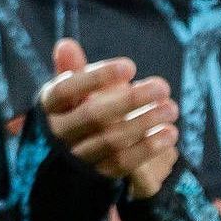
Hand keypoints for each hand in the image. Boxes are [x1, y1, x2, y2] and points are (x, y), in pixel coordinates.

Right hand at [40, 38, 177, 198]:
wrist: (71, 156)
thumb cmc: (75, 110)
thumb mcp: (71, 90)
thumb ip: (72, 68)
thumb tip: (66, 44)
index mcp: (48, 106)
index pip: (66, 90)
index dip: (97, 78)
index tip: (131, 67)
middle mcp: (58, 133)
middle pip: (93, 115)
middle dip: (130, 100)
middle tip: (163, 86)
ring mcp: (77, 157)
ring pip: (111, 140)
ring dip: (145, 123)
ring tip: (172, 109)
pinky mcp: (96, 176)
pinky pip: (122, 163)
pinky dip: (148, 148)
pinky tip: (169, 134)